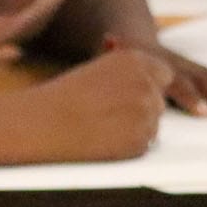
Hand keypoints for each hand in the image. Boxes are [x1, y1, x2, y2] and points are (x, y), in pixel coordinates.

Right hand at [20, 49, 171, 160]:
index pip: (164, 74)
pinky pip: (145, 145)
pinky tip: (104, 139)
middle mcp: (145, 84)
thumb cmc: (64, 97)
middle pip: (158, 101)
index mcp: (135, 60)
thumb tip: (150, 84)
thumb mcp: (99, 70)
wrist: (43, 123)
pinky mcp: (140, 141)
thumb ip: (129, 74)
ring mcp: (145, 114)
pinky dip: (129, 146)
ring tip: (103, 126)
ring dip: (136, 128)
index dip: (150, 86)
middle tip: (110, 115)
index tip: (135, 96)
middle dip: (142, 109)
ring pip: (153, 124)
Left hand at [109, 36, 206, 117]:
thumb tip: (109, 37)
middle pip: (205, 82)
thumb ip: (114, 49)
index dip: (190, 96)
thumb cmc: (120, 56)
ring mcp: (195, 69)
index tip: (203, 111)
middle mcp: (182, 66)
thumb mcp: (115, 53)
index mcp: (160, 64)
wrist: (132, 35)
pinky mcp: (203, 74)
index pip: (177, 82)